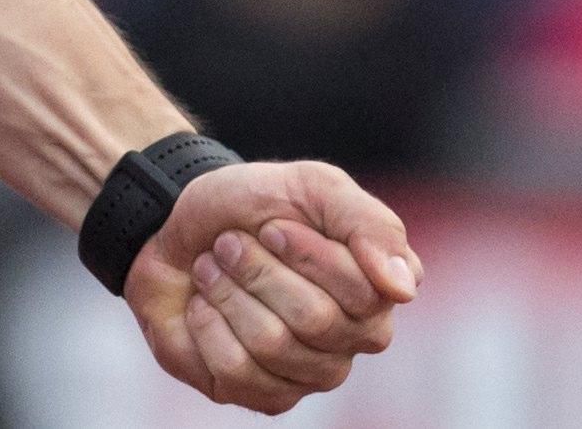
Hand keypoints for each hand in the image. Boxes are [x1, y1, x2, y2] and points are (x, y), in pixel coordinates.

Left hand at [125, 159, 419, 413]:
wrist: (178, 224)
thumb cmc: (253, 206)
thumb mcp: (312, 186)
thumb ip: (369, 224)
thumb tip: (403, 289)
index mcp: (377, 291)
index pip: (364, 292)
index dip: (304, 253)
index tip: (270, 226)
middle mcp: (355, 340)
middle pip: (315, 320)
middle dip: (257, 270)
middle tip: (230, 245)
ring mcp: (312, 374)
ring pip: (272, 346)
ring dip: (226, 292)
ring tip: (212, 270)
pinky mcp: (264, 395)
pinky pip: (236, 372)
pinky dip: (205, 324)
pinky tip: (203, 306)